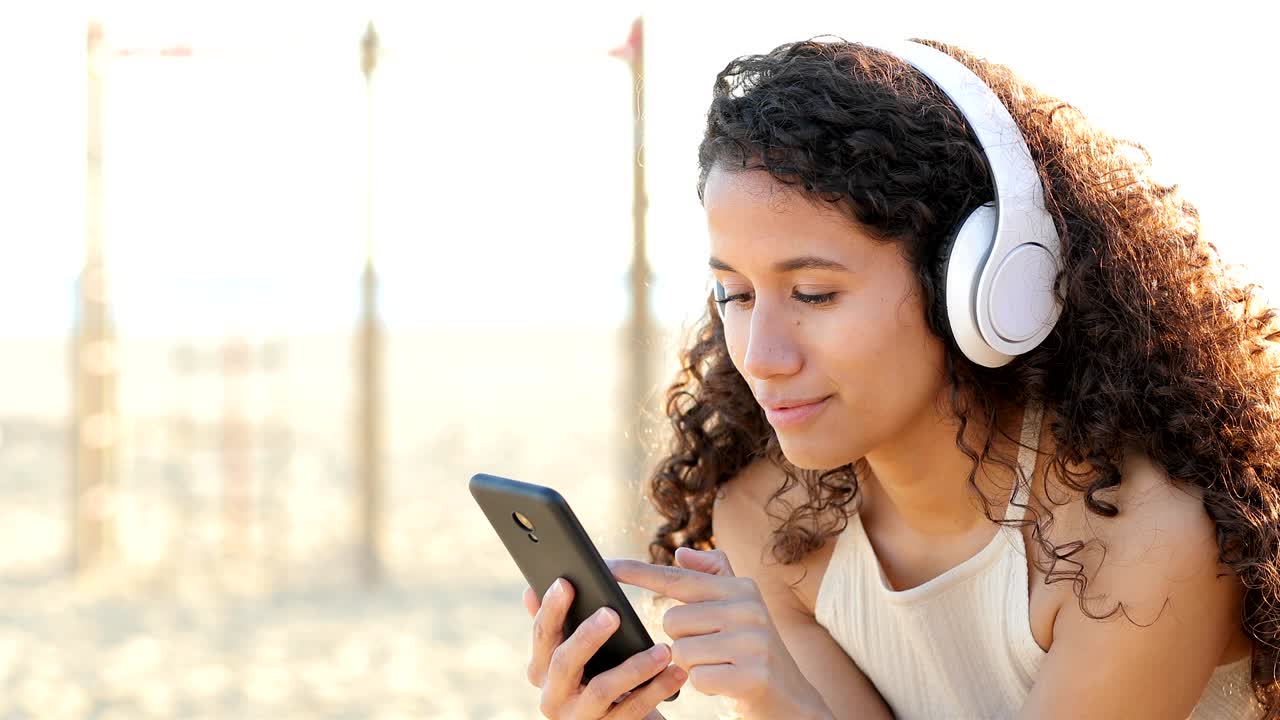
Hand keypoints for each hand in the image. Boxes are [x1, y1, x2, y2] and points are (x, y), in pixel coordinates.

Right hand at [522, 577, 688, 718]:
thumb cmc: (594, 678)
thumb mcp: (574, 655)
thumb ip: (555, 626)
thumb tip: (529, 591)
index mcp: (541, 671)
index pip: (542, 635)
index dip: (551, 609)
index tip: (565, 582)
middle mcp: (552, 697)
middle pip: (564, 662)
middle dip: (587, 636)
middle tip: (612, 614)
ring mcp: (578, 718)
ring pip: (601, 689)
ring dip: (635, 667)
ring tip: (663, 650)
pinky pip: (632, 710)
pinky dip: (656, 689)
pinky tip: (676, 673)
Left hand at [608, 548, 830, 719]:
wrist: (792, 700)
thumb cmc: (754, 652)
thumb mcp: (740, 609)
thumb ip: (714, 576)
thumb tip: (682, 555)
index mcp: (741, 588)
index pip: (678, 578)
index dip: (639, 572)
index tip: (606, 567)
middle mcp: (749, 608)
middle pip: (672, 620)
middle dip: (683, 641)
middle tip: (713, 649)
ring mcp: (753, 642)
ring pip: (681, 651)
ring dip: (692, 665)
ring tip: (720, 665)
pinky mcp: (752, 675)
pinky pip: (697, 678)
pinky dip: (705, 686)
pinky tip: (727, 683)